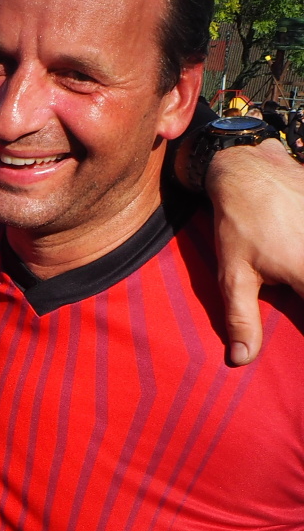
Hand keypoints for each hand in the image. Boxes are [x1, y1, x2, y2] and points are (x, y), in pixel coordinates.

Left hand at [206, 138, 303, 364]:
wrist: (248, 171)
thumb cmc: (239, 225)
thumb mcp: (233, 274)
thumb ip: (242, 317)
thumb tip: (241, 359)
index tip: (303, 353)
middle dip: (301, 287)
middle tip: (292, 284)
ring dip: (302, 265)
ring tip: (292, 264)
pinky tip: (298, 248)